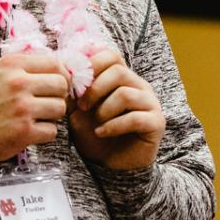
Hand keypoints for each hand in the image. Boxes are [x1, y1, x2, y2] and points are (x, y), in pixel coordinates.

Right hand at [0, 52, 69, 162]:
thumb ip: (25, 67)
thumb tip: (60, 70)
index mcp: (13, 64)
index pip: (55, 64)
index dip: (62, 76)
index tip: (56, 86)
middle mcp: (19, 83)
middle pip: (61, 85)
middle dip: (57, 96)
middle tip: (46, 104)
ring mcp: (22, 108)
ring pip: (60, 108)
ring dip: (51, 116)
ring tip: (36, 118)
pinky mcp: (24, 132)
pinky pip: (52, 131)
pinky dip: (43, 134)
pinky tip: (30, 131)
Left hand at [69, 49, 164, 171]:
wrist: (110, 164)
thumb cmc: (95, 133)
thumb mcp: (78, 111)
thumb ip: (74, 92)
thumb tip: (64, 73)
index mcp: (122, 78)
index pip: (111, 56)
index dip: (91, 66)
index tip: (75, 85)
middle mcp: (139, 86)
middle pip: (118, 71)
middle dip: (94, 89)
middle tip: (82, 107)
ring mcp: (150, 103)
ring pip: (126, 94)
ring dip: (104, 110)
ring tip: (96, 122)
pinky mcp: (156, 123)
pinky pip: (135, 118)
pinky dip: (113, 126)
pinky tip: (102, 133)